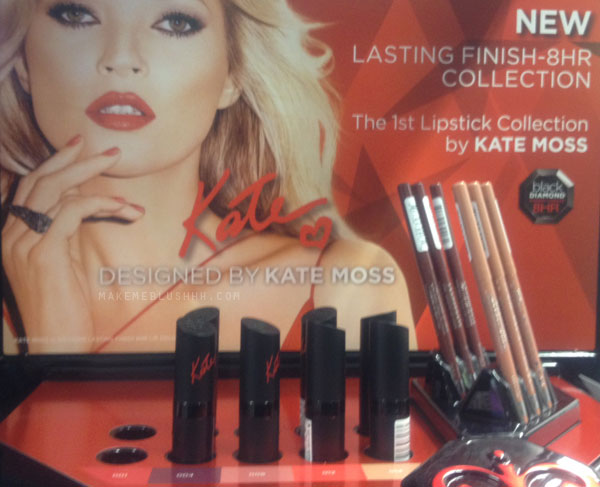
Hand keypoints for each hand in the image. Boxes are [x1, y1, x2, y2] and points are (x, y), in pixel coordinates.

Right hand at [2, 136, 143, 352]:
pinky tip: (126, 209)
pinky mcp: (43, 253)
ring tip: (123, 174)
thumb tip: (84, 204)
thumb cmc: (64, 306)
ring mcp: (22, 243)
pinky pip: (72, 211)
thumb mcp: (63, 261)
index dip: (55, 163)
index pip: (31, 187)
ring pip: (56, 190)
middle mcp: (11, 235)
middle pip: (41, 181)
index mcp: (12, 236)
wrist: (56, 342)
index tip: (79, 147)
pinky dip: (102, 204)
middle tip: (110, 152)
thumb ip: (65, 232)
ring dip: (95, 178)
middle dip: (76, 160)